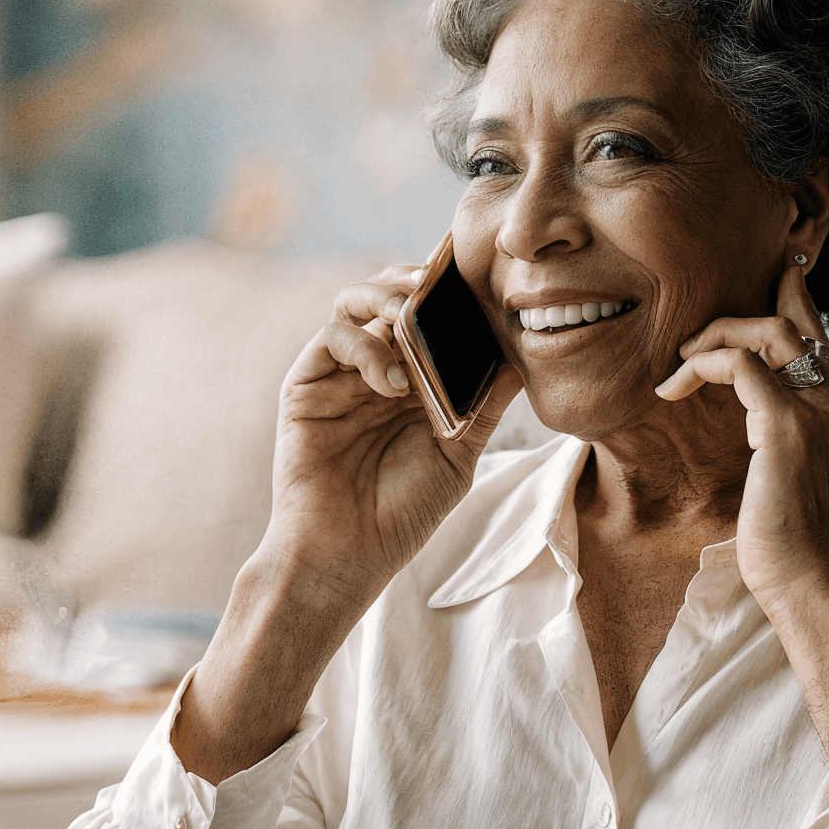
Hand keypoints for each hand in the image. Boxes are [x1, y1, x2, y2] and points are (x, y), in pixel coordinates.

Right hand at [264, 264, 523, 600]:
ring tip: (413, 313)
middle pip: (390, 295)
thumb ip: (484, 404)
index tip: (478, 274)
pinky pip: (331, 338)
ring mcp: (339, 375)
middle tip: (445, 280)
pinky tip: (391, 381)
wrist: (348, 554)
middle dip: (418, 280)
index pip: (428, 316)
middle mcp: (375, 368)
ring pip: (354, 302)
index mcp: (412, 379)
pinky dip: (365, 346)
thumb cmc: (402, 510)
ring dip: (386, 296)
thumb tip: (521, 359)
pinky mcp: (307, 386)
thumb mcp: (458, 453)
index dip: (449, 291)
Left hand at [655, 264, 828, 619]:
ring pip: (767, 332)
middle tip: (691, 342)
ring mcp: (816, 413)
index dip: (796, 300)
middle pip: (794, 323)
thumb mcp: (794, 483)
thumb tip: (757, 435)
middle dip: (737, 316)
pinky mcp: (787, 427)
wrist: (813, 585)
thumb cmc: (796, 548)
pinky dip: (703, 363)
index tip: (778, 275)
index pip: (820, 340)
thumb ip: (785, 446)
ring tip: (679, 366)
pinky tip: (675, 386)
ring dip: (714, 337)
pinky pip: (740, 364)